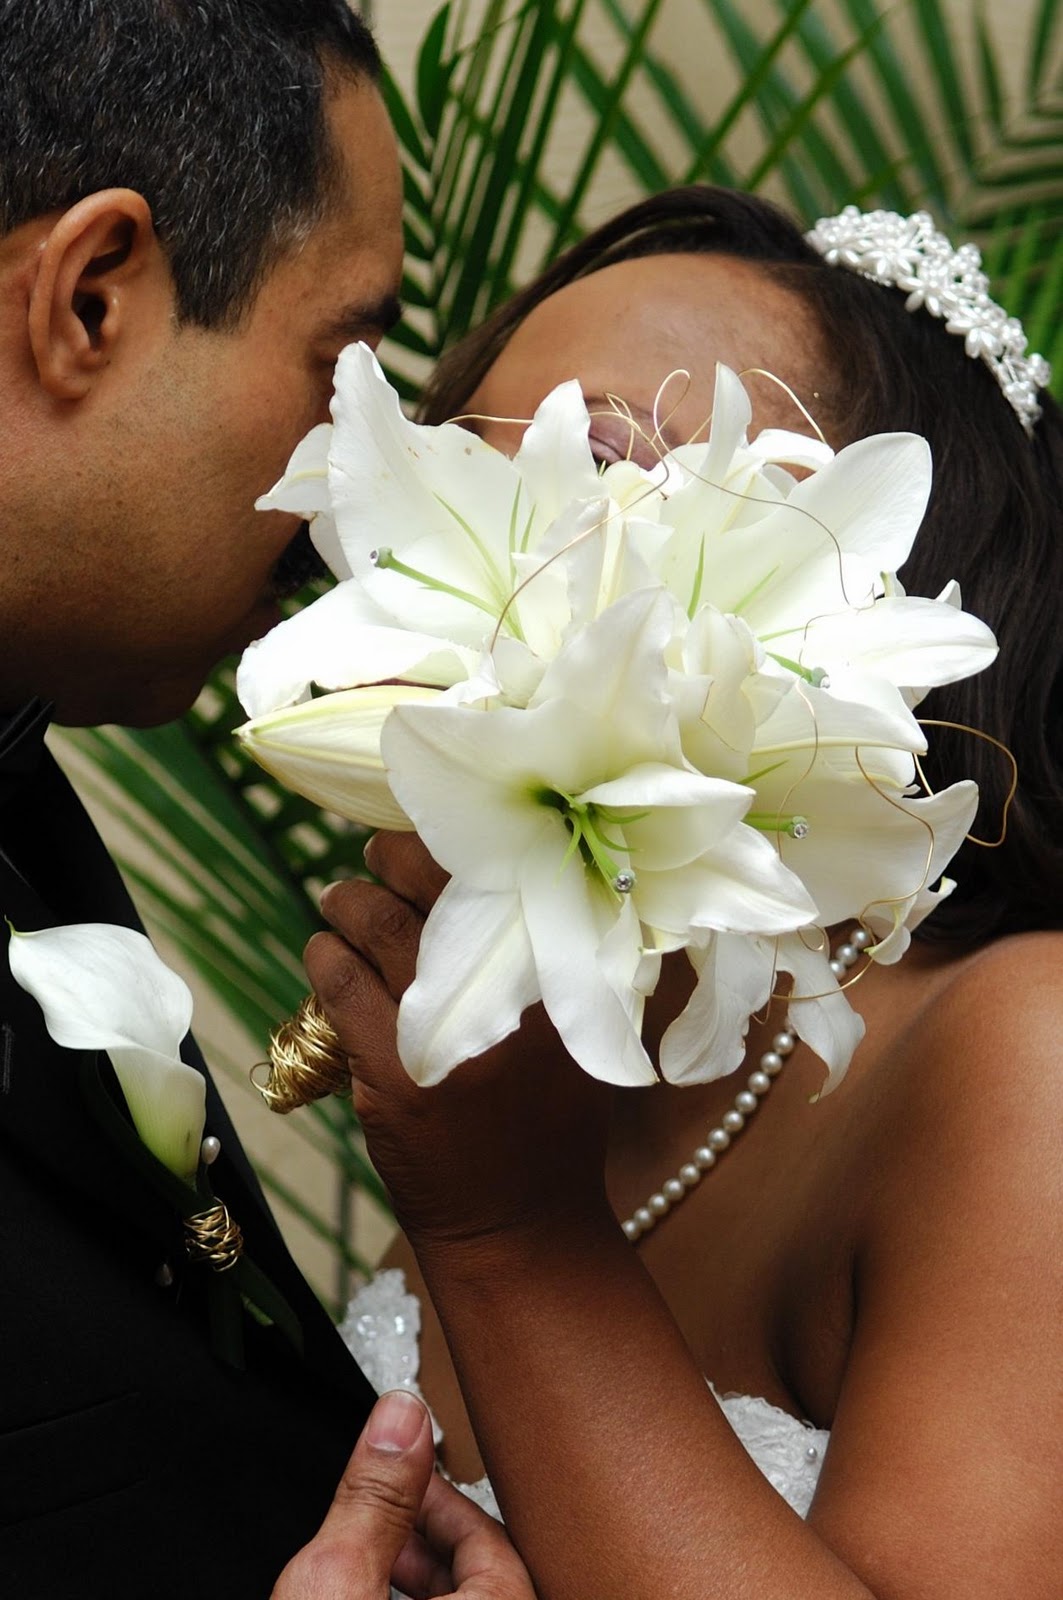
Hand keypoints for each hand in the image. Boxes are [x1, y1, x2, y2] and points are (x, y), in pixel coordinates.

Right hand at [272, 1389, 535, 1598]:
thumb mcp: (338, 1580)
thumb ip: (374, 1494)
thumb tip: (401, 1414)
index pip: (491, 1536)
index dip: (436, 1495)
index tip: (399, 1470)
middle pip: (482, 1576)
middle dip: (423, 1538)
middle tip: (378, 1512)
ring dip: (417, 1584)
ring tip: (366, 1559)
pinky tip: (370, 1599)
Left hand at [304, 832, 612, 1251]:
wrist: (522, 1225)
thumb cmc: (552, 1122)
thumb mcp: (579, 1032)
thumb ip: (552, 960)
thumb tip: (498, 878)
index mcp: (560, 970)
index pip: (504, 867)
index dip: (455, 835)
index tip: (432, 827)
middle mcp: (509, 987)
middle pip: (434, 880)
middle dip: (391, 853)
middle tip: (375, 854)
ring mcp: (448, 1026)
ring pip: (376, 923)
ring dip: (347, 900)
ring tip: (340, 899)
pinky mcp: (392, 1069)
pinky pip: (340, 983)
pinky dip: (324, 956)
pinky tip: (324, 954)